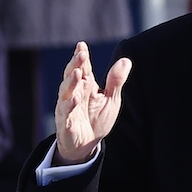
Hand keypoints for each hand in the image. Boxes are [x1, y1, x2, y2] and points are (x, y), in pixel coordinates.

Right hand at [53, 41, 131, 164]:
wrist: (88, 144)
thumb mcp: (111, 99)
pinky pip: (65, 112)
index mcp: (86, 86)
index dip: (81, 57)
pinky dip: (68, 105)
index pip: (83, 68)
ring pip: (65, 91)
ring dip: (71, 82)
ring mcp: (67, 107)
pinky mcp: (65, 122)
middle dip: (76, 65)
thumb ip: (115, 81)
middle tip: (81, 55)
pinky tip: (74, 99)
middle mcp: (74, 93)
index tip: (82, 46)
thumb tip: (126, 60)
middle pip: (72, 76)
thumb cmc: (97, 119)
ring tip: (78, 73)